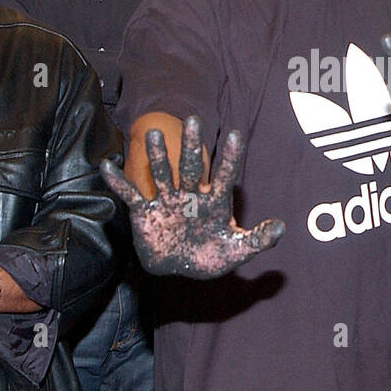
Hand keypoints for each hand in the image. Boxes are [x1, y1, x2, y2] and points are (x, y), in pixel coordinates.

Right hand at [101, 116, 284, 279]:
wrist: (178, 269)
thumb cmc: (209, 258)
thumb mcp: (236, 251)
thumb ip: (258, 239)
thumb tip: (282, 227)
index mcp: (214, 201)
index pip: (225, 175)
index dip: (230, 157)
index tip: (234, 134)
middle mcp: (190, 195)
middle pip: (191, 166)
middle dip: (191, 145)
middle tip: (194, 120)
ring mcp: (167, 200)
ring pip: (162, 173)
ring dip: (158, 155)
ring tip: (154, 132)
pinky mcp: (145, 211)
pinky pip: (130, 194)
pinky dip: (118, 182)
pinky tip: (107, 166)